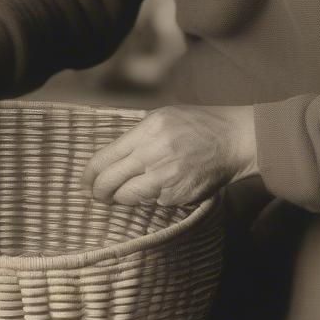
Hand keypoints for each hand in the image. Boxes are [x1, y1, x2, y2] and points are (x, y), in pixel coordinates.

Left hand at [80, 105, 257, 205]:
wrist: (234, 140)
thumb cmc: (198, 125)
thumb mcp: (163, 118)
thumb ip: (137, 136)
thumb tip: (110, 160)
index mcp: (147, 130)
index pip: (104, 158)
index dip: (89, 175)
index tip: (85, 183)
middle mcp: (153, 154)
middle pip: (109, 182)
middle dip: (99, 193)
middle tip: (98, 195)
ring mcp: (166, 177)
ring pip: (128, 197)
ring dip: (123, 197)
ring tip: (128, 192)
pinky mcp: (177, 195)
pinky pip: (153, 202)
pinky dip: (153, 198)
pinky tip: (164, 186)